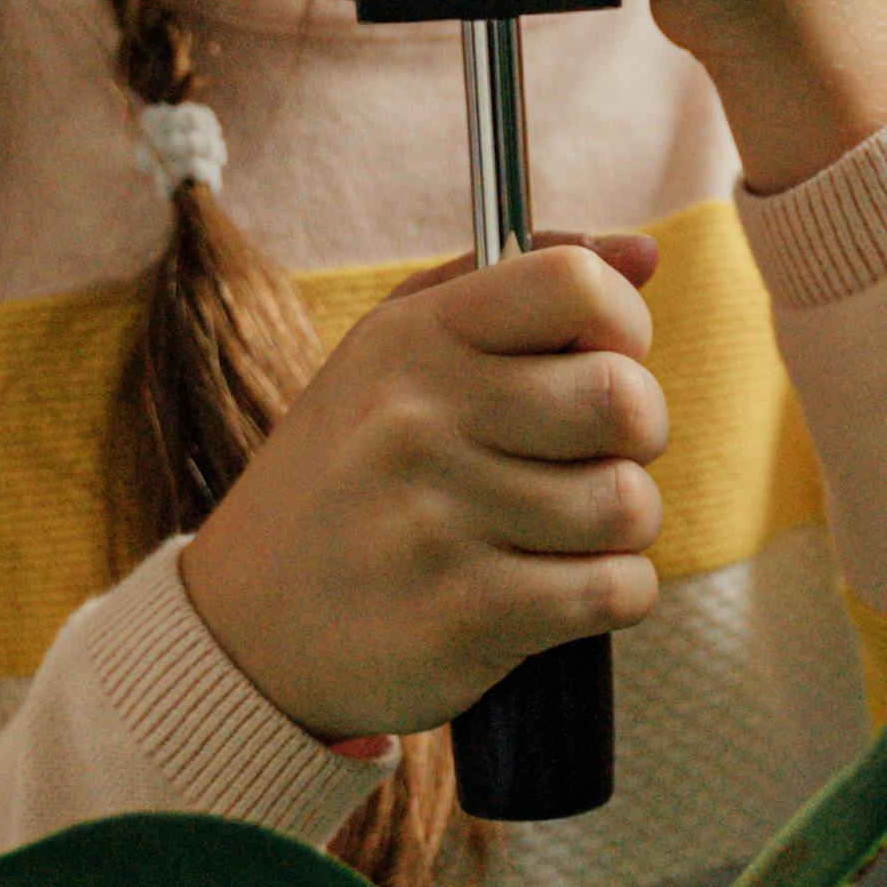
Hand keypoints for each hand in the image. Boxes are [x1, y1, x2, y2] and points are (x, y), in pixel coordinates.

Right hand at [180, 236, 667, 745]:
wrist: (244, 631)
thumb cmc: (347, 478)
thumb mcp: (396, 355)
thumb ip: (517, 287)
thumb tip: (643, 255)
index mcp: (412, 340)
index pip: (575, 284)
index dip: (620, 326)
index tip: (594, 362)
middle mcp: (419, 421)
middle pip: (624, 399)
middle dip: (634, 435)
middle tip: (588, 458)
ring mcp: (437, 522)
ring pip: (629, 505)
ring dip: (619, 527)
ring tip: (561, 532)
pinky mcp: (463, 617)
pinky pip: (617, 591)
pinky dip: (615, 595)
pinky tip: (560, 590)